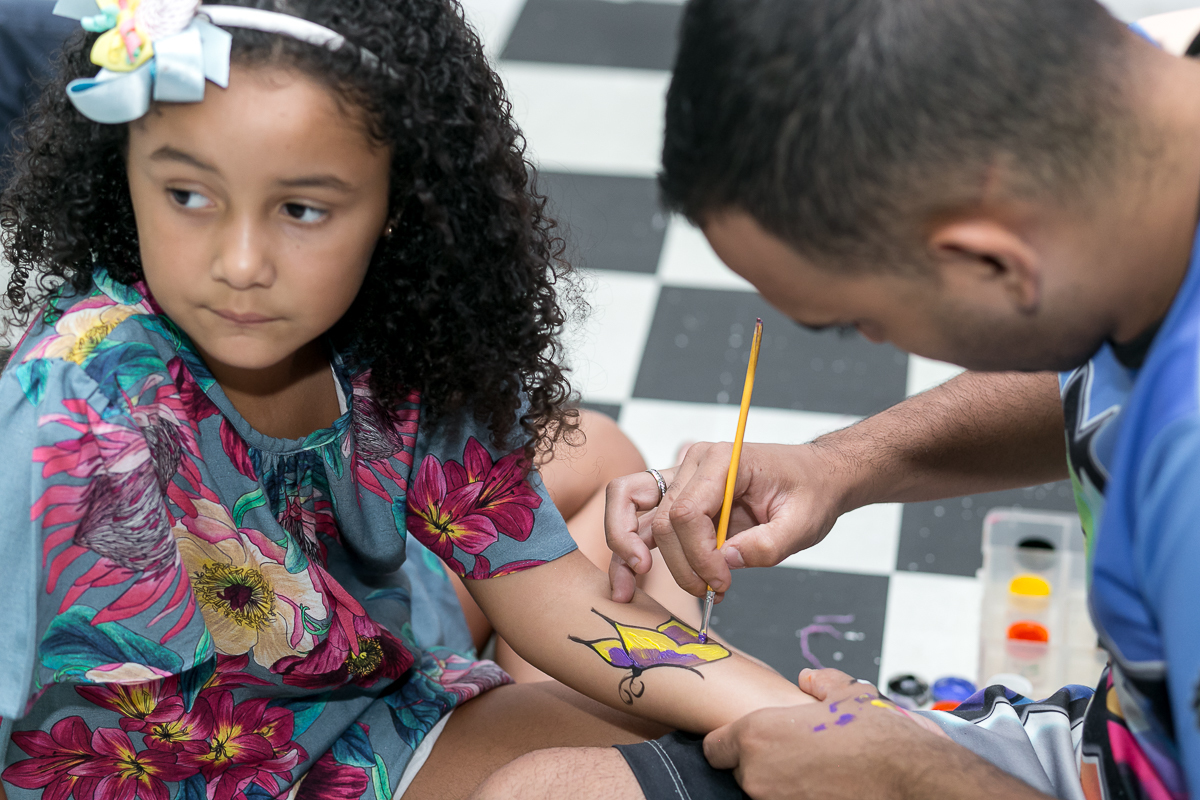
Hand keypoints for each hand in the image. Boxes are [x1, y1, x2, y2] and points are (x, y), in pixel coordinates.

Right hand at [605, 441, 854, 602]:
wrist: (814, 478)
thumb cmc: (810, 492)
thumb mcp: (803, 524)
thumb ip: (767, 545)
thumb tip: (725, 562)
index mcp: (723, 461)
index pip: (687, 512)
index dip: (698, 556)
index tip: (722, 583)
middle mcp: (693, 464)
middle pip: (660, 520)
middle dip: (679, 566)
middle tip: (708, 592)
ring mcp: (680, 479)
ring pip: (632, 510)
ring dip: (625, 551)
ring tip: (625, 590)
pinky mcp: (676, 497)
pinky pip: (639, 517)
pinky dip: (628, 547)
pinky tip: (629, 579)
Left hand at [703, 669, 948, 799]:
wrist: (912, 780)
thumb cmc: (878, 739)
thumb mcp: (849, 695)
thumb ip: (821, 683)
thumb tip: (811, 679)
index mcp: (757, 736)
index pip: (715, 747)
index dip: (732, 742)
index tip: (753, 741)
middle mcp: (758, 775)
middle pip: (740, 771)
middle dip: (761, 762)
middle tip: (796, 754)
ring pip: (763, 791)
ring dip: (781, 783)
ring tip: (817, 771)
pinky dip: (799, 796)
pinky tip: (825, 787)